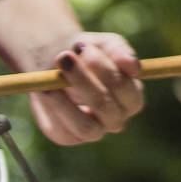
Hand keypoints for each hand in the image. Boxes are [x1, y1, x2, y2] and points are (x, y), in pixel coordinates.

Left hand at [27, 31, 143, 144]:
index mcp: (131, 97)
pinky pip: (63, 131)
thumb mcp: (103, 44)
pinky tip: (46, 90)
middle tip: (63, 56)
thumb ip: (119, 51)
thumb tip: (134, 67)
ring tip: (52, 80)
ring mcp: (94, 131)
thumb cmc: (86, 52)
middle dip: (82, 80)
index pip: (125, 90)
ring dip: (66, 102)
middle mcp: (116, 118)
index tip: (84, 47)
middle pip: (105, 107)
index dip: (104, 68)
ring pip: (86, 127)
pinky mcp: (68, 137)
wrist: (54, 61)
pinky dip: (52, 110)